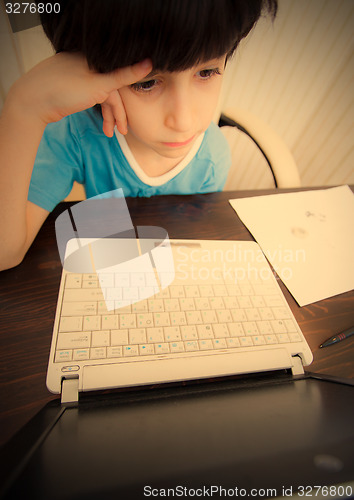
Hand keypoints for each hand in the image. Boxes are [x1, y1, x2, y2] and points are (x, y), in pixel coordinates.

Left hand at [8, 53, 151, 136]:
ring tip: (108, 133)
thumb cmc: (64, 91)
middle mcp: (87, 64)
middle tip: (122, 132)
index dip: (125, 102)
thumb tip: (150, 63)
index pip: (119, 79)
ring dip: (107, 115)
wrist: (32, 102)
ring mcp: (77, 75)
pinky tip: (98, 122)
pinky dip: (96, 110)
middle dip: (117, 112)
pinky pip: (90, 97)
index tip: (130, 121)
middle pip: (111, 89)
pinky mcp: (70, 86)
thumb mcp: (99, 85)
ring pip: (100, 95)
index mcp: (94, 58)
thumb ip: (124, 76)